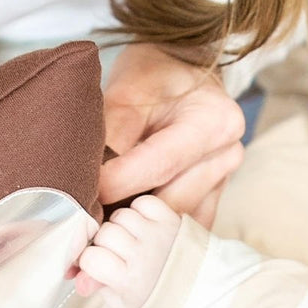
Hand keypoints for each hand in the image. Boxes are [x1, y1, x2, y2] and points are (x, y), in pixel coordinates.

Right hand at [77, 196, 180, 307]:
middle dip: (103, 242)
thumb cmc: (158, 298)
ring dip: (120, 225)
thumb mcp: (125, 303)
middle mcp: (143, 255)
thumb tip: (77, 278)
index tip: (96, 266)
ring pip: (121, 216)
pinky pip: (143, 203)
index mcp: (129, 281)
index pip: (91, 258)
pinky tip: (143, 225)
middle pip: (104, 234)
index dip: (88, 260)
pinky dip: (139, 210)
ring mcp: (157, 235)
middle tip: (114, 253)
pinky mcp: (171, 220)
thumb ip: (100, 287)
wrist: (200, 289)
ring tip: (129, 239)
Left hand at [99, 44, 244, 226]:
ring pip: (176, 222)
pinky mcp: (211, 200)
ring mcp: (222, 183)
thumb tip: (87, 179)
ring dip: (138, 228)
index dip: (117, 183)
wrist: (181, 74)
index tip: (81, 195)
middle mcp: (227, 156)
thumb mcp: (128, 87)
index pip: (160, 165)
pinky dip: (152, 233)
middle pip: (172, 203)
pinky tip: (124, 231)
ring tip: (101, 225)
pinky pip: (180, 229)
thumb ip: (111, 130)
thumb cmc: (154, 74)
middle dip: (127, 213)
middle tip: (86, 219)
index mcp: (215, 122)